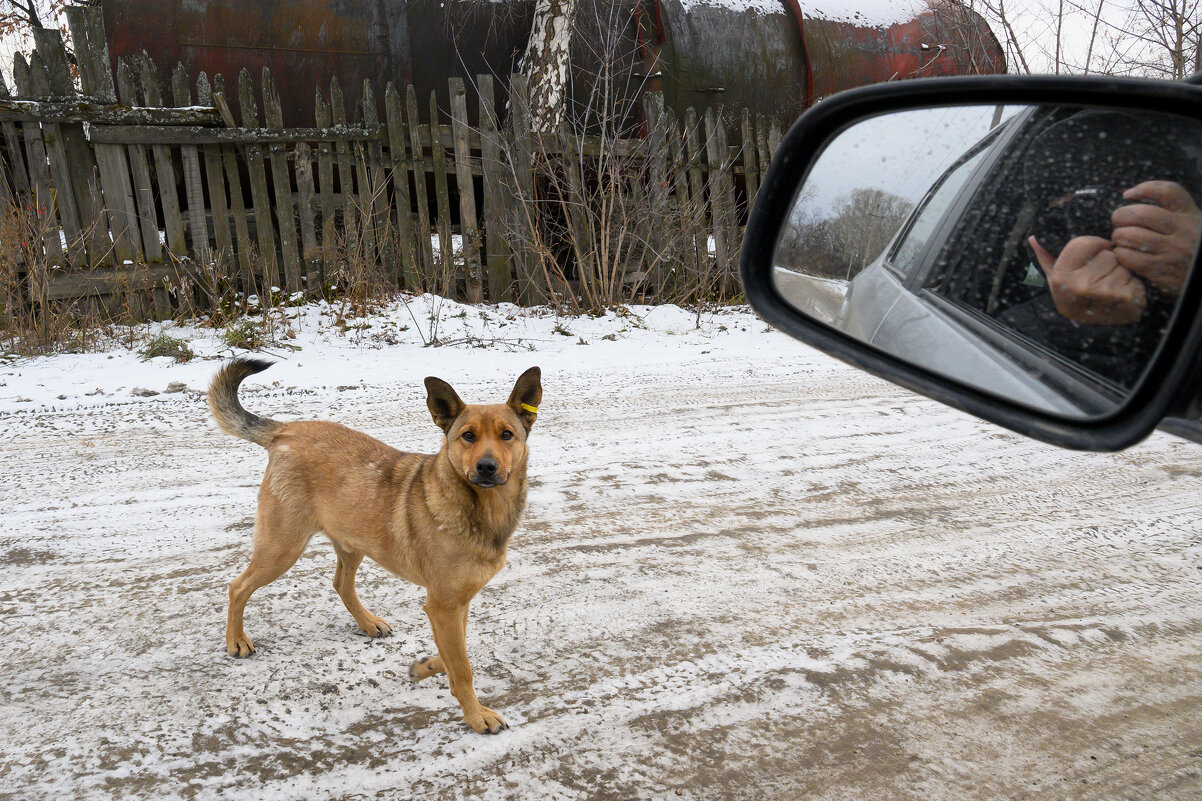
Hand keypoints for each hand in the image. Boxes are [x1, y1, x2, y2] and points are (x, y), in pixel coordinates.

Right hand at [1030, 235, 1146, 325]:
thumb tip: (1033, 238)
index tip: (1090, 259)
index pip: (1084, 243)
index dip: (1091, 248)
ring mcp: (1105, 293)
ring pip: (1123, 264)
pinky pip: (1136, 276)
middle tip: (1100, 279)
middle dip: (1107, 263)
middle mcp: (1081, 286)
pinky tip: (1122, 294)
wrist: (1093, 333)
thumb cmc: (1075, 300)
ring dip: (1120, 273)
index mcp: (1061, 278)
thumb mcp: (1056, 280)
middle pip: (1107, 254)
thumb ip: (1045, 257)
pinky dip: (1132, 284)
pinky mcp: (1128, 298)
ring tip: (1110, 287)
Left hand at [1111, 181, 1201, 295]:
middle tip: (1118, 223)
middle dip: (1121, 216)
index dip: (1145, 188)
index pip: (1169, 192)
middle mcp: (1182, 229)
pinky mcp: (1160, 269)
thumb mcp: (1190, 226)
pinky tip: (1123, 255)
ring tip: (1120, 240)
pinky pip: (1129, 257)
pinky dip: (1120, 254)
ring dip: (1118, 237)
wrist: (1200, 281)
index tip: (1128, 194)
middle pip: (1142, 213)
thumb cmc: (1190, 250)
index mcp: (1190, 215)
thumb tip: (1132, 197)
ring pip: (1131, 235)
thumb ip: (1170, 213)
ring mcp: (1172, 249)